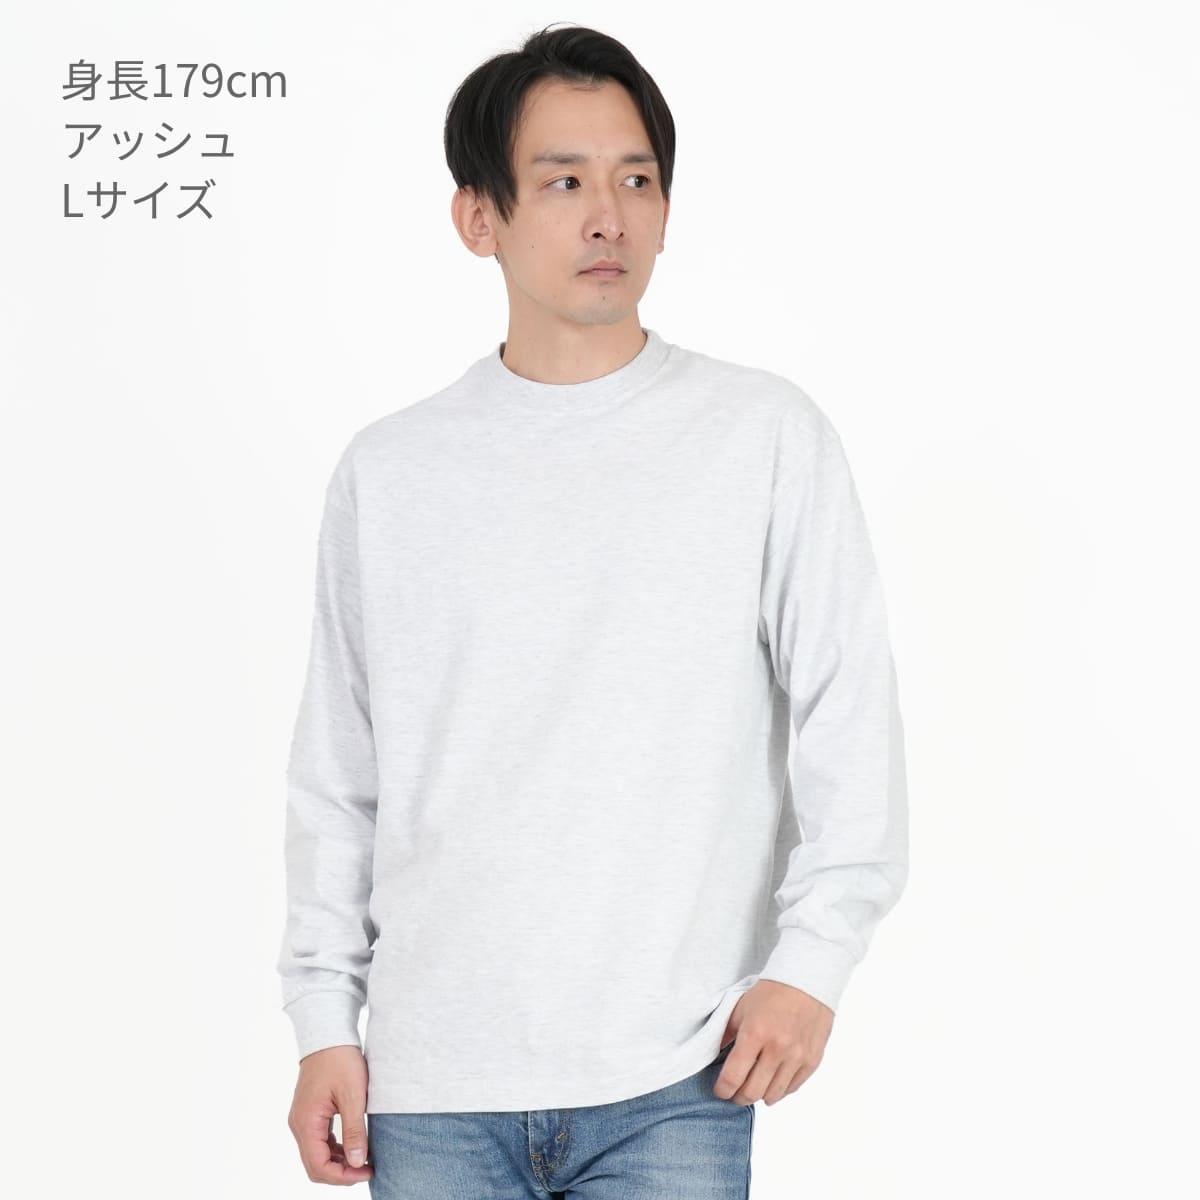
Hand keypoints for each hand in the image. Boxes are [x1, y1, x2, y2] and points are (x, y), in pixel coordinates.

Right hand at [288, 1044, 372, 1184]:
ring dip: (338, 1162)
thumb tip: (357, 1162)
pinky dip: (334, 1149)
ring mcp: (302, 1119)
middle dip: (340, 1173)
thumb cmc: (341, 1059)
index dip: (343, 1176)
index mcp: (306, 1122)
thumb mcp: (354, 1095)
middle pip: (314, 1165)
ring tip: (363, 1158)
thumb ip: (354, 1130)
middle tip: (367, 1168)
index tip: (367, 1170)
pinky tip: (353, 1145)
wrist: (328, 1034)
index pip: (318, 1166)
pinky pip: (318, 1141)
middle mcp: (299, 1124)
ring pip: (316, 1155)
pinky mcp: (309, 1112)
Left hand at [713, 979, 833, 1105]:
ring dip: (759, 1095)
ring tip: (753, 1087)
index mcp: (754, 1033)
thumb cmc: (772, 992)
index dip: (722, 1090)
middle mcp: (777, 1048)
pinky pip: (791, 1089)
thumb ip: (725, 1033)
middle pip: (752, 1092)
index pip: (733, 1077)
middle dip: (739, 1096)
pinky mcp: (812, 1061)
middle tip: (734, 1092)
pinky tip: (772, 1081)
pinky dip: (779, 1090)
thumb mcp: (741, 1007)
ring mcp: (796, 1057)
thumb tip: (713, 1055)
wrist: (807, 981)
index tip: (720, 1090)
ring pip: (773, 1096)